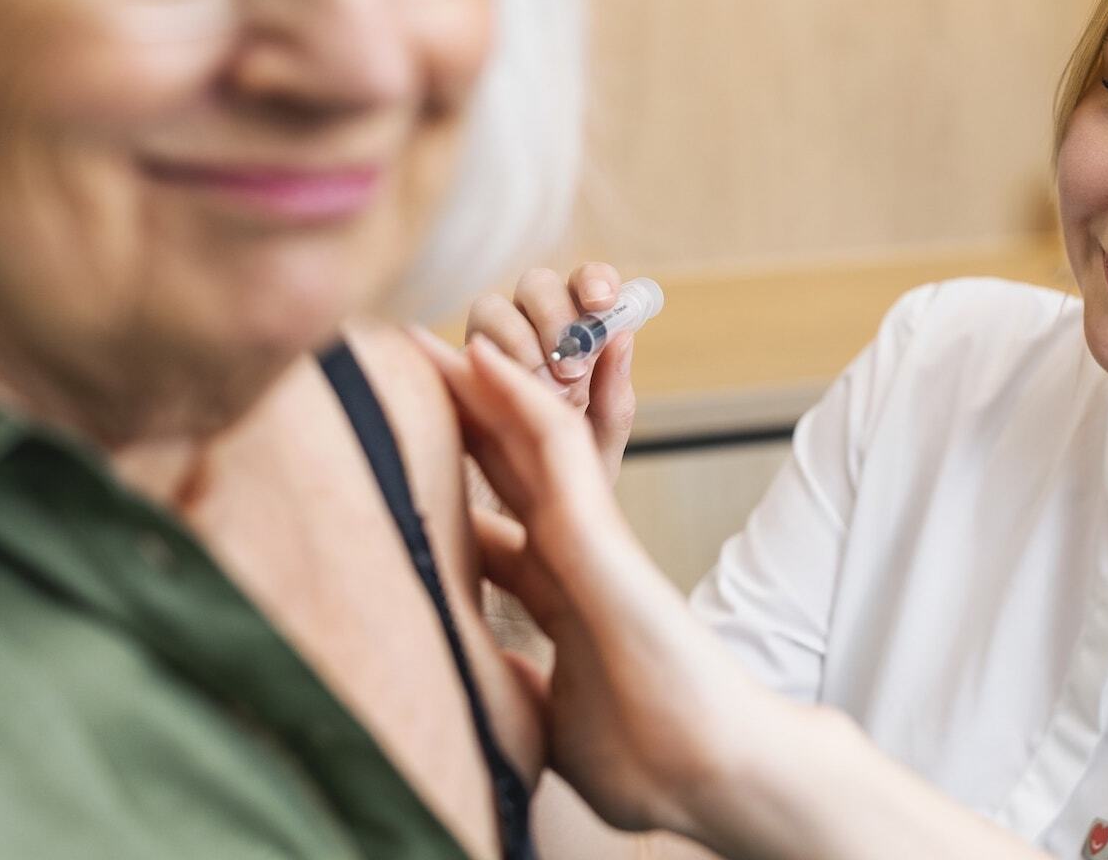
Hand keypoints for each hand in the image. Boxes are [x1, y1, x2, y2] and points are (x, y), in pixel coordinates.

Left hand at [424, 336, 798, 841]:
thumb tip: (464, 678)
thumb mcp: (547, 712)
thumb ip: (514, 683)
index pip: (493, 521)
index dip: (447, 484)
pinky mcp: (598, 534)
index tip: (397, 456)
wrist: (710, 771)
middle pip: (505, 464)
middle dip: (456, 412)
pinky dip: (514, 398)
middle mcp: (573, 552)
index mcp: (560, 594)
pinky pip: (552, 445)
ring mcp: (588, 537)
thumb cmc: (647, 756)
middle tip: (404, 358)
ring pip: (529, 436)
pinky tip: (479, 360)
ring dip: (478, 382)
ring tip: (427, 336)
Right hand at [462, 262, 635, 482]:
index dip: (594, 281)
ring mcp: (489, 346)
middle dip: (555, 317)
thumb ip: (615, 391)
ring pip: (491, 307)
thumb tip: (622, 336)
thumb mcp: (604, 438)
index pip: (587, 283)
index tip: (602, 303)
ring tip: (536, 391)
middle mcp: (533, 328)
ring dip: (517, 341)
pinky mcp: (453, 371)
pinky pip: (455, 348)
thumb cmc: (572, 473)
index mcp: (580, 333)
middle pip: (538, 284)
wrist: (523, 520)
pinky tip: (488, 387)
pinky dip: (473, 362)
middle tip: (570, 370)